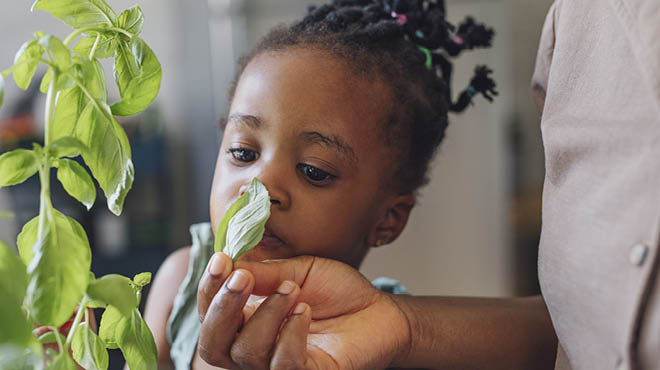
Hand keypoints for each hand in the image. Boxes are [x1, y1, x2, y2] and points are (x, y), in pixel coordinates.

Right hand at [196, 253, 410, 369]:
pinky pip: (282, 365)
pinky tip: (305, 310)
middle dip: (222, 307)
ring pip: (246, 353)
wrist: (378, 309)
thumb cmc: (337, 291)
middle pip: (212, 344)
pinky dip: (290, 333)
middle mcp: (254, 347)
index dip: (209, 288)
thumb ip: (264, 273)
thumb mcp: (297, 271)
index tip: (222, 259)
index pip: (210, 313)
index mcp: (246, 319)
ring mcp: (276, 366)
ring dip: (267, 313)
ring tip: (293, 289)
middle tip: (243, 278)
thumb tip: (229, 266)